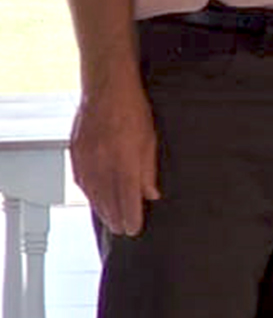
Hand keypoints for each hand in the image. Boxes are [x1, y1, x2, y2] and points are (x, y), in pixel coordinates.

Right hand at [71, 75, 159, 235]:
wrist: (107, 87)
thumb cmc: (133, 108)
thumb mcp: (150, 138)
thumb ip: (149, 169)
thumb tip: (151, 194)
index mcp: (124, 160)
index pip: (127, 198)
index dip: (130, 216)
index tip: (134, 229)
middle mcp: (103, 163)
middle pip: (108, 200)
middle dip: (115, 217)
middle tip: (122, 230)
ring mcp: (86, 159)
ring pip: (92, 193)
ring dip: (100, 209)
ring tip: (109, 220)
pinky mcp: (76, 152)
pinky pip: (81, 180)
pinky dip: (88, 193)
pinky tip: (93, 198)